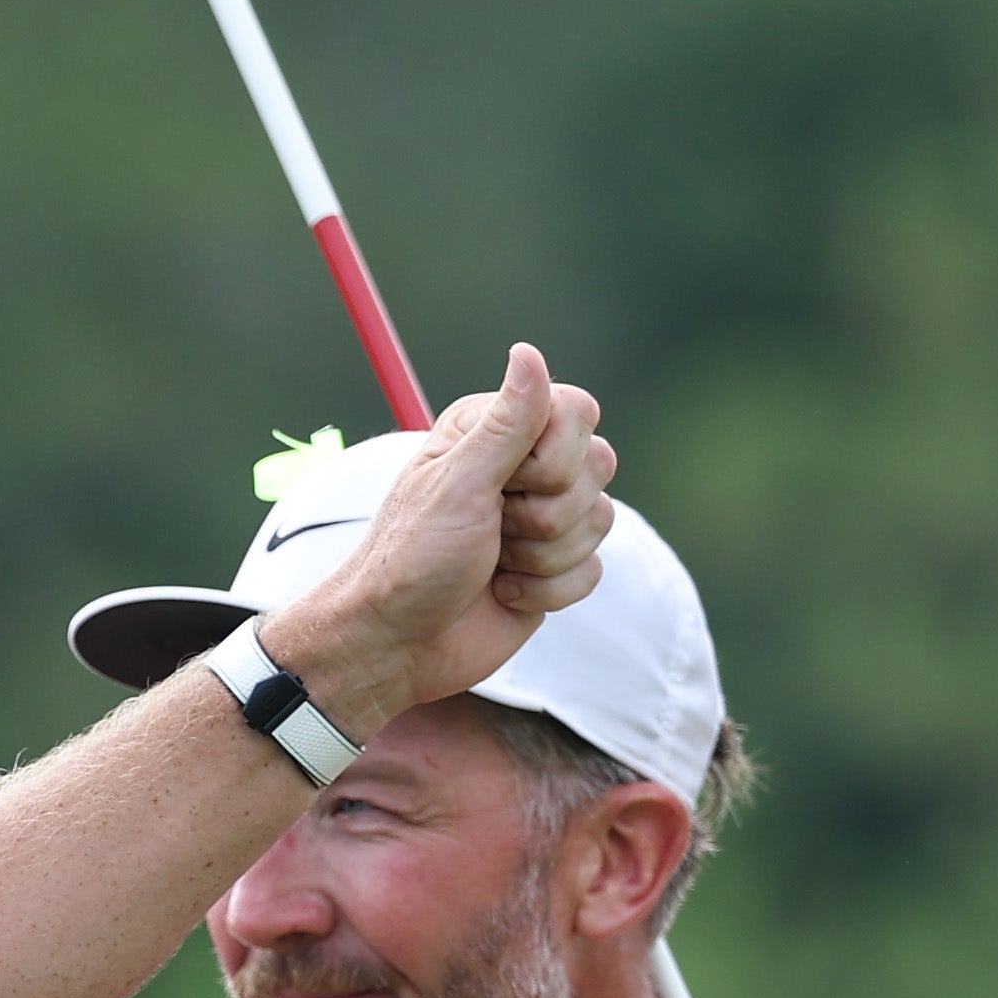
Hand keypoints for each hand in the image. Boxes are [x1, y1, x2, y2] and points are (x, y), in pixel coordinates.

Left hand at [258, 345, 615, 743]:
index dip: (556, 452)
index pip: (576, 410)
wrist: (397, 645)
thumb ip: (506, 423)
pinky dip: (547, 590)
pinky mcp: (554, 568)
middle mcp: (522, 469)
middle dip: (545, 510)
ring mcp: (542, 520)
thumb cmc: (412, 559)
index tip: (508, 481)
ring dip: (541, 555)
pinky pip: (593, 570)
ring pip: (600, 519)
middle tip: (491, 528)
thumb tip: (528, 352)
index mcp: (493, 433)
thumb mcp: (457, 483)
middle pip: (597, 464)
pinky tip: (503, 594)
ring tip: (491, 564)